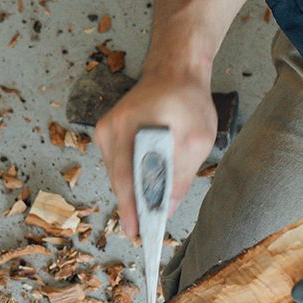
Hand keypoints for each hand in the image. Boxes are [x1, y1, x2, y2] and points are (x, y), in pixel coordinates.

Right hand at [93, 61, 216, 237]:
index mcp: (130, 126)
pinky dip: (131, 176)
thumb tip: (167, 208)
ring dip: (132, 190)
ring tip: (147, 210)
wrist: (173, 71)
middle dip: (132, 204)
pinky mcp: (107, 133)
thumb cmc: (187, 100)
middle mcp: (110, 129)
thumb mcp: (197, 139)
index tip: (136, 231)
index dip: (131, 207)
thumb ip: (182, 174)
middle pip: (118, 179)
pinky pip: (117, 164)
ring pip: (117, 174)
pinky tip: (146, 183)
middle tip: (145, 229)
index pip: (126, 176)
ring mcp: (105, 130)